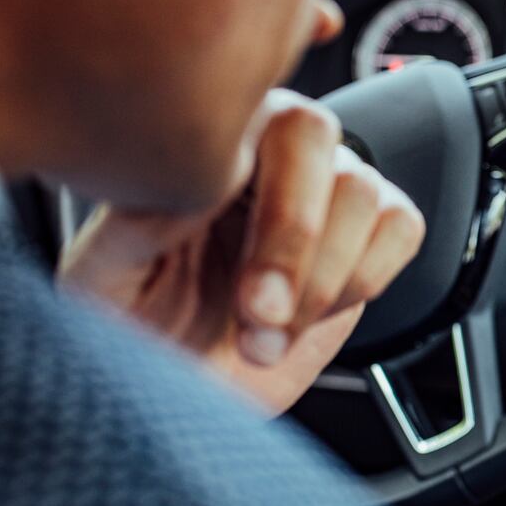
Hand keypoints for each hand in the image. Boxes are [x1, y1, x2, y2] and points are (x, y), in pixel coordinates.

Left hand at [59, 89, 424, 413]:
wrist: (180, 388)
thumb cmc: (137, 330)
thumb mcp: (103, 284)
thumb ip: (136, 226)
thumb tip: (191, 184)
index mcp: (200, 144)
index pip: (249, 117)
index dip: (255, 206)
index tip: (245, 295)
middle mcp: (266, 150)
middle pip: (317, 137)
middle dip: (296, 240)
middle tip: (262, 319)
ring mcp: (322, 188)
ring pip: (363, 191)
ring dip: (323, 280)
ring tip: (267, 340)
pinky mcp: (368, 232)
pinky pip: (402, 227)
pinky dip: (366, 279)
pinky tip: (314, 316)